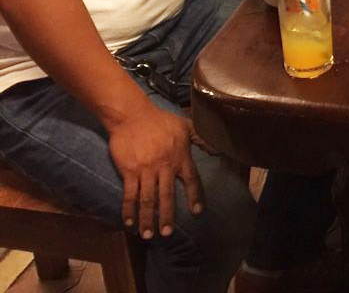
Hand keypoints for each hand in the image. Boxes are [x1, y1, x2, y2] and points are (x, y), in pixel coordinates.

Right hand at [106, 105, 203, 238]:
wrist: (132, 116)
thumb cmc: (160, 120)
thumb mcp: (185, 126)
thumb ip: (201, 139)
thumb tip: (218, 148)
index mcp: (180, 157)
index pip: (191, 180)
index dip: (194, 196)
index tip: (197, 212)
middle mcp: (164, 166)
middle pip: (167, 196)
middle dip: (167, 216)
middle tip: (167, 233)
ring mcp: (146, 170)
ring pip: (148, 199)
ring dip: (147, 218)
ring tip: (148, 235)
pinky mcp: (129, 171)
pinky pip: (129, 194)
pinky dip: (128, 209)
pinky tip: (128, 222)